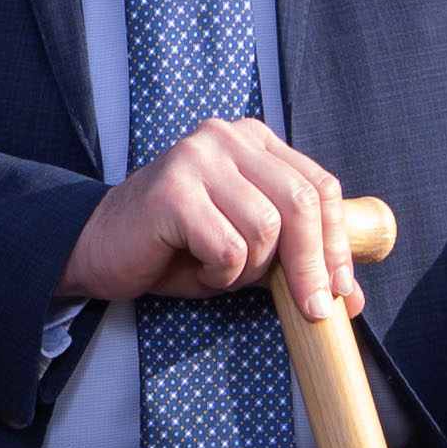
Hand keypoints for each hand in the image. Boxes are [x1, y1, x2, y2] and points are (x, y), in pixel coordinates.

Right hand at [61, 116, 350, 314]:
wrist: (97, 249)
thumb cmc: (176, 249)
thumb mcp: (246, 245)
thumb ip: (293, 254)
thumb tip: (349, 297)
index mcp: (253, 141)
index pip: (320, 186)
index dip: (337, 244)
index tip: (343, 293)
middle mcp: (227, 137)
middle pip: (302, 202)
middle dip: (313, 266)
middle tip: (312, 310)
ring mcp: (197, 157)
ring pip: (265, 230)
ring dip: (248, 270)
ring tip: (218, 270)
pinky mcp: (173, 190)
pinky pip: (227, 248)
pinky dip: (219, 275)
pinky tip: (195, 268)